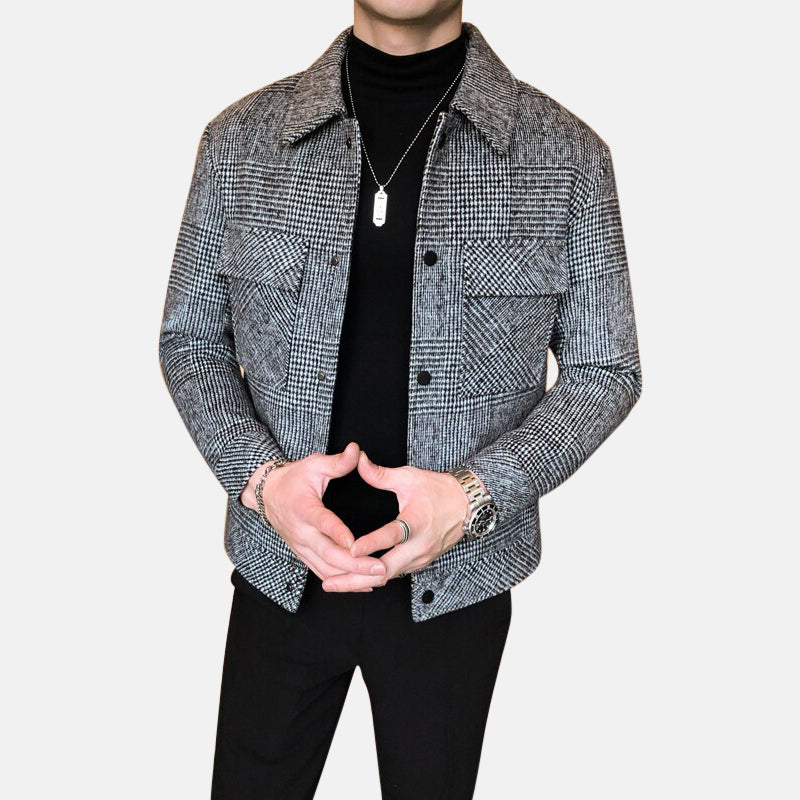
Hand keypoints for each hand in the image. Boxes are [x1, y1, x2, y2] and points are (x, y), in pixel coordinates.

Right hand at [240, 442, 386, 590]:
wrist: (267, 494)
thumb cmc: (294, 478)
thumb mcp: (314, 465)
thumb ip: (337, 462)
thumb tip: (357, 451)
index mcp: (304, 508)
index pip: (322, 523)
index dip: (337, 533)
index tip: (354, 543)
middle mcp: (301, 532)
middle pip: (327, 553)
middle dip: (354, 564)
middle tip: (379, 568)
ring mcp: (301, 546)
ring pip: (326, 568)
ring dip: (351, 577)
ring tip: (378, 578)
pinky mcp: (303, 554)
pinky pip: (322, 572)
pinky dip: (342, 581)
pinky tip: (363, 585)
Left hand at [320, 450, 470, 591]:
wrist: (467, 505)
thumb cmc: (438, 490)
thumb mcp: (409, 477)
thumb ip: (380, 474)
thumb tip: (358, 461)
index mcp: (417, 521)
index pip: (392, 535)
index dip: (371, 543)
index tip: (351, 549)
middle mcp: (420, 544)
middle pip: (386, 569)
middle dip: (355, 578)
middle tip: (329, 582)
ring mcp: (421, 557)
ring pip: (388, 576)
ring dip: (361, 582)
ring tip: (334, 584)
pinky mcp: (420, 563)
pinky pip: (395, 575)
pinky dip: (374, 579)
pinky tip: (354, 581)